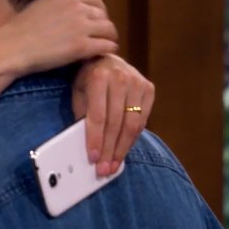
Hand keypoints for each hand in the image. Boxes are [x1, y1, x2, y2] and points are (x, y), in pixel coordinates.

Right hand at [0, 0, 118, 77]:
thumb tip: (77, 11)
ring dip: (108, 39)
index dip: (99, 11)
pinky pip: (107, 46)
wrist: (11, 48)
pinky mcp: (82, 46)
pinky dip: (107, 51)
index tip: (95, 22)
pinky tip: (100, 55)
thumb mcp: (43, 5)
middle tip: (98, 37)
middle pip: (104, 15)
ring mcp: (81, 26)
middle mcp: (77, 6)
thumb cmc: (20, 30)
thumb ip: (62, 4)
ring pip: (109, 30)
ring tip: (101, 47)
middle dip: (103, 26)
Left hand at [72, 54, 154, 175]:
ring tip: (113, 165)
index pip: (98, 116)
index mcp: (99, 77)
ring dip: (122, 149)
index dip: (96, 139)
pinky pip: (142, 121)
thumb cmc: (89, 79)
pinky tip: (123, 151)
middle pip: (116, 123)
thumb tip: (86, 146)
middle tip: (104, 169)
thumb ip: (82, 115)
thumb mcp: (79, 92)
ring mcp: (138, 82)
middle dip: (109, 149)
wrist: (108, 59)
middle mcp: (121, 78)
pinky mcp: (149, 88)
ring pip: (132, 124)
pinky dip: (132, 139)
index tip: (93, 158)